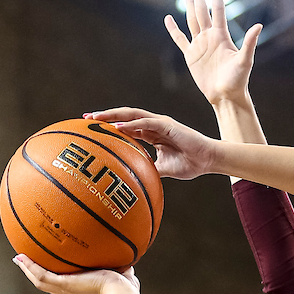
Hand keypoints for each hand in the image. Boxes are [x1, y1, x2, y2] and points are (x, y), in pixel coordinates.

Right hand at [13, 254, 138, 293]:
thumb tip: (128, 259)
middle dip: (35, 272)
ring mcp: (66, 290)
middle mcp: (71, 292)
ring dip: (28, 269)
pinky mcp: (64, 285)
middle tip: (25, 263)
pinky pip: (42, 275)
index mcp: (81, 291)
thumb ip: (121, 267)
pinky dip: (30, 267)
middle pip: (47, 284)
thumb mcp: (122, 274)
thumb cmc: (126, 289)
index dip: (53, 277)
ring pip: (40, 281)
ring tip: (18, 258)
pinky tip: (22, 257)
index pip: (63, 284)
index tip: (47, 268)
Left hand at [84, 108, 217, 179]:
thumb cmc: (189, 164)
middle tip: (86, 119)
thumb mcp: (162, 169)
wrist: (208, 161)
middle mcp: (153, 124)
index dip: (108, 126)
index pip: (126, 126)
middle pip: (124, 117)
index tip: (92, 129)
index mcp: (151, 133)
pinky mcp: (167, 125)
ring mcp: (160, 123)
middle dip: (104, 116)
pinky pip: (145, 123)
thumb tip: (133, 179)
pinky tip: (116, 127)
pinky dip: (130, 124)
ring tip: (96, 118)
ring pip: (131, 115)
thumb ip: (148, 169)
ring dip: (112, 115)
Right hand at [164, 0, 262, 105]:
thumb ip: (250, 43)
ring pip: (191, 20)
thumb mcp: (245, 61)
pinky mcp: (191, 56)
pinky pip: (180, 39)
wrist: (226, 96)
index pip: (217, 10)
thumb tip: (259, 25)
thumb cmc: (238, 80)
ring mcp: (199, 45)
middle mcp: (210, 37)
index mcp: (222, 35)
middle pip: (201, 10)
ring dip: (188, 4)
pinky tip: (168, 19)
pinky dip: (174, 30)